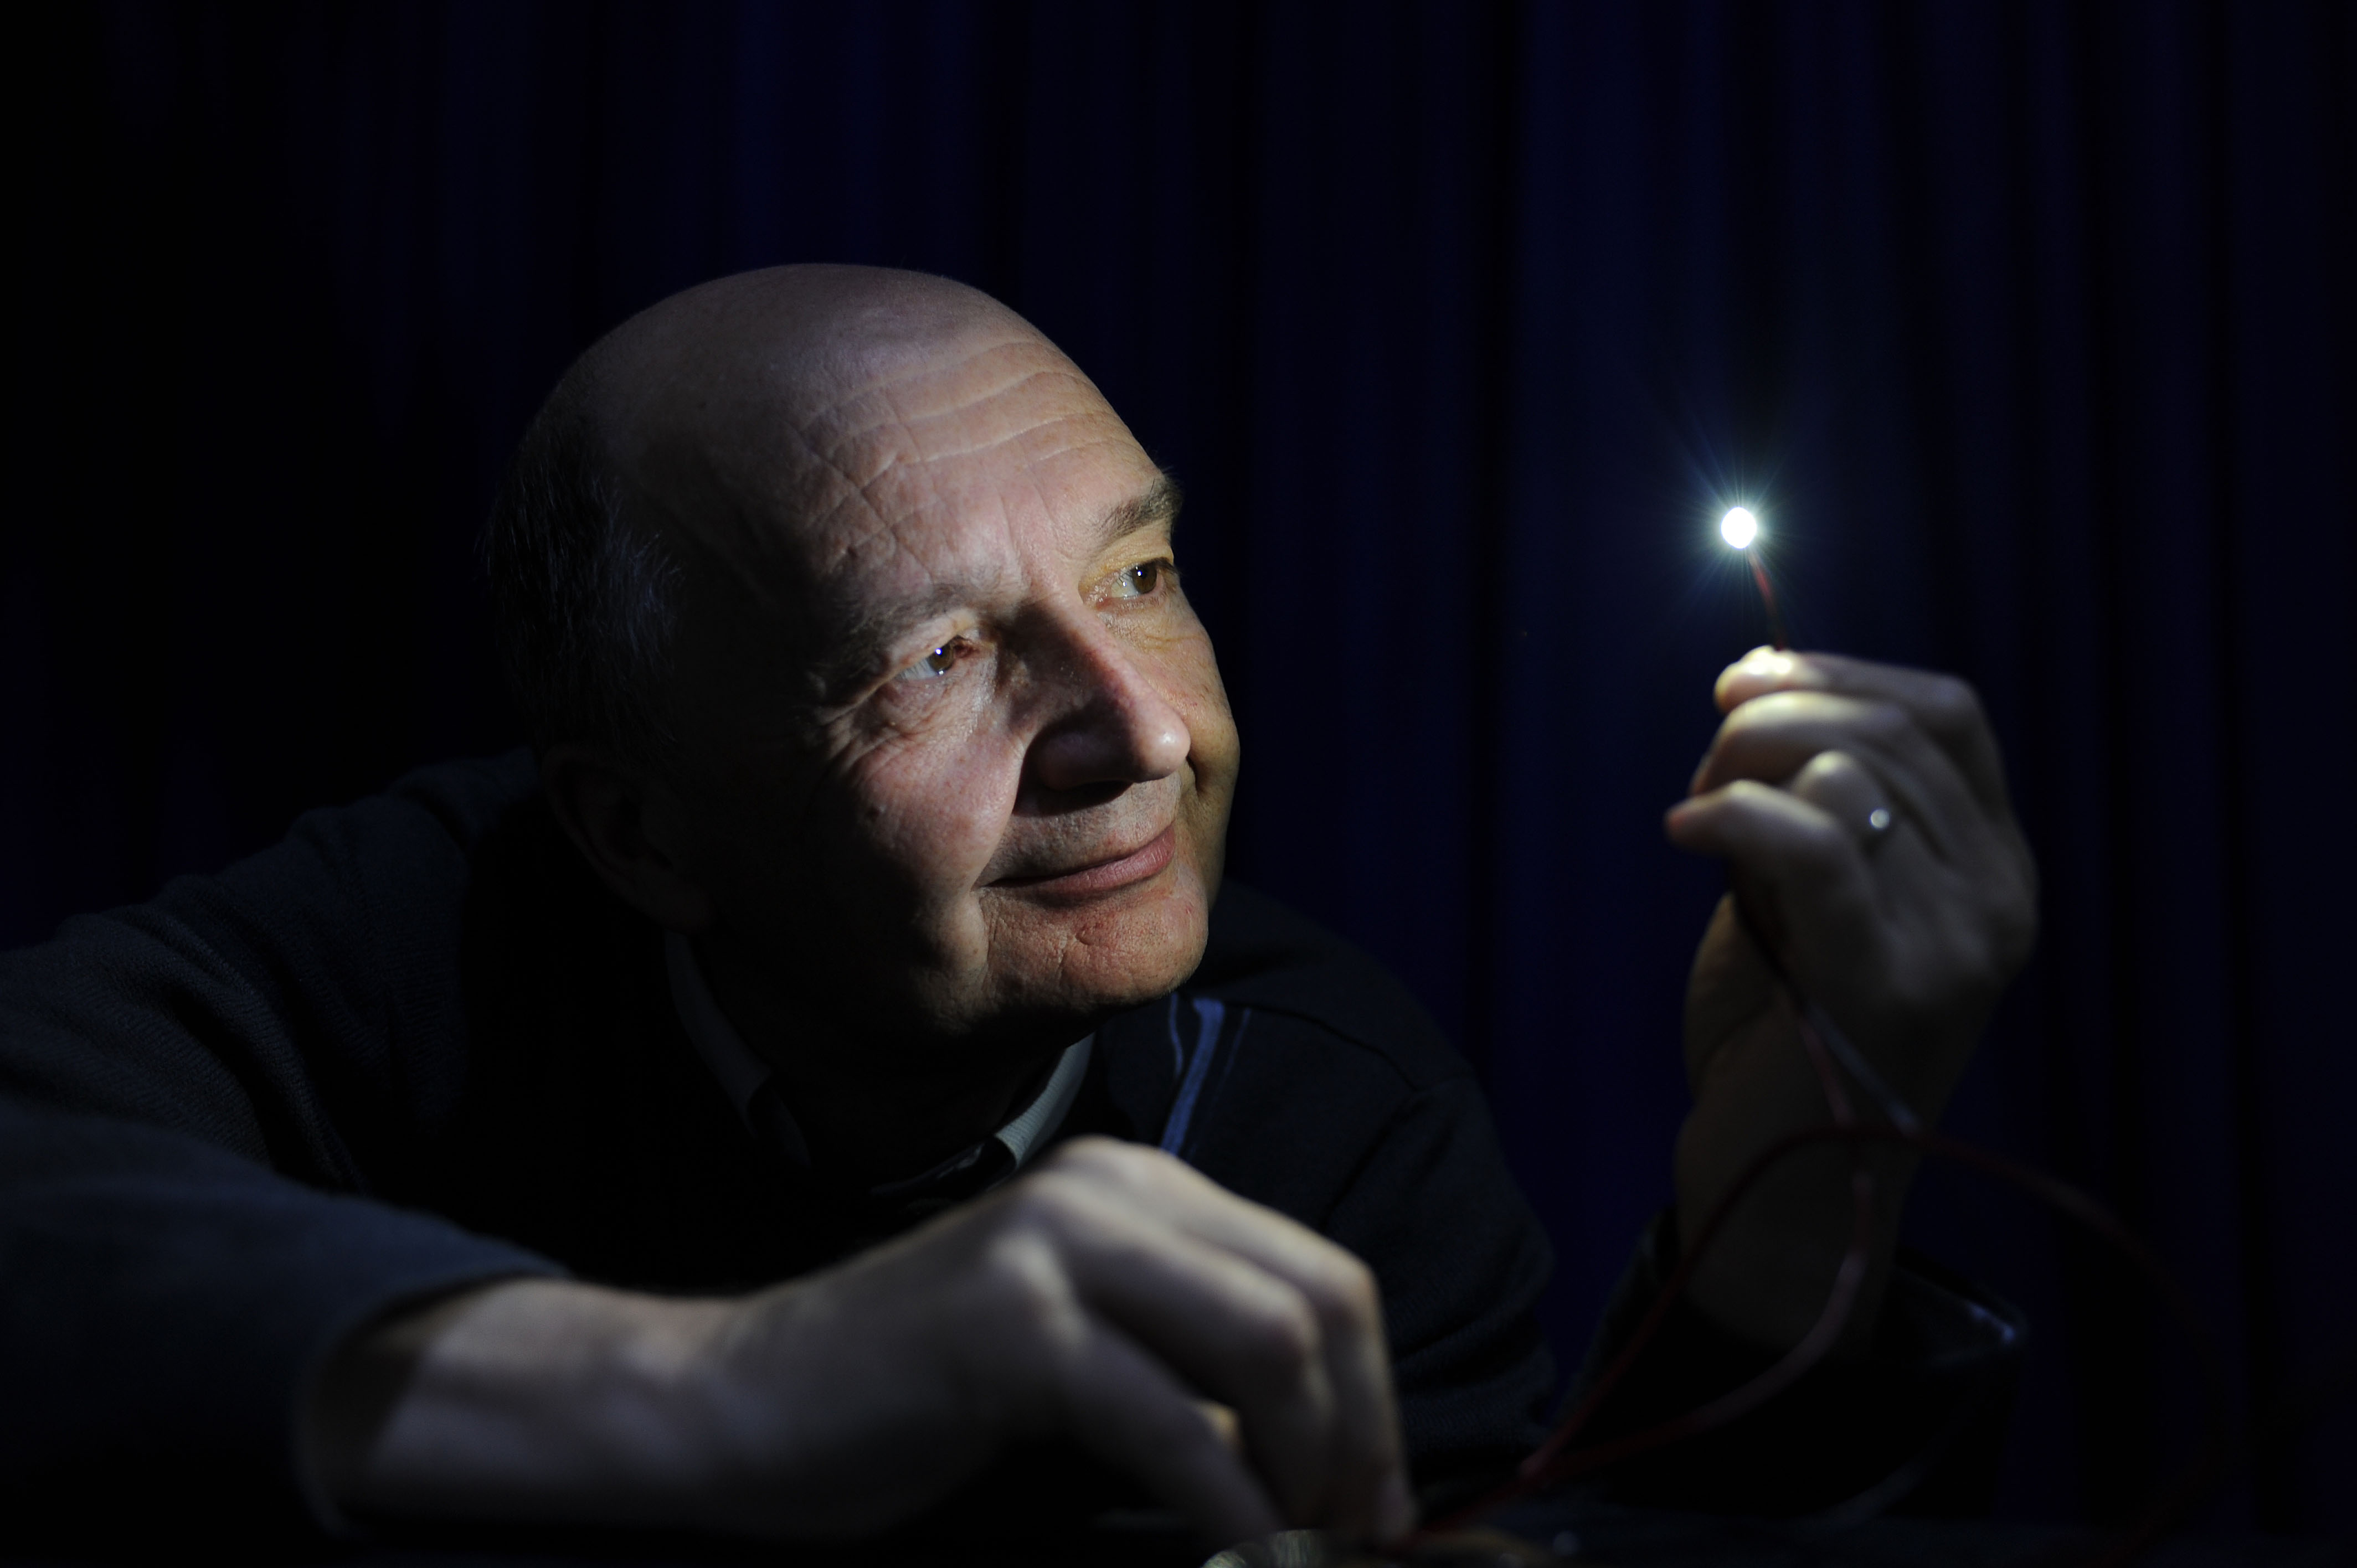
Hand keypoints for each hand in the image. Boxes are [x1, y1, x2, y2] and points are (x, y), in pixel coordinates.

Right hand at [310, 1138, 1413, 1547]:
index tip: (1378, 1507)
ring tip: (1294, 1552)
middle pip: (1317, 1302)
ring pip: (1266, 1345)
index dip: (1377, 1399)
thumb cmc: (921, 1401)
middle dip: (1361, 1440)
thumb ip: (1196, 1374)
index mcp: (1140, 1187)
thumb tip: (1331, 1461)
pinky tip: (1238, 1558)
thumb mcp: (1091, 1358)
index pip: (1322, 1276)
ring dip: (1308, 1473)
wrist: (743, 1403)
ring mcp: (1055, 1245)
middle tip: (1351, 1542)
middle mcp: (1111, 1190)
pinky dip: (1229, 1507)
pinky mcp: (1009, 1323)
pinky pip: (1172, 1422)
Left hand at [1662, 649, 2036, 1347]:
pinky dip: (1733, 814)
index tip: (1748, 676)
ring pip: (1846, 772)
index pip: (1947, 713)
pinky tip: (1683, 832)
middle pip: (1886, 730)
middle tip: (1705, 765)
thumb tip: (1762, 690)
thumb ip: (1816, 803)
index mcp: (1997, 865)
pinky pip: (1811, 842)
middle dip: (1772, 720)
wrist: (1782, 1182)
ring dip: (1744, 769)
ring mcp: (1956, 944)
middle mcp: (1999, 898)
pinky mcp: (1886, 982)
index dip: (1841, 672)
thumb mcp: (1813, 891)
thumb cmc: (1785, 1029)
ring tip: (1699, 819)